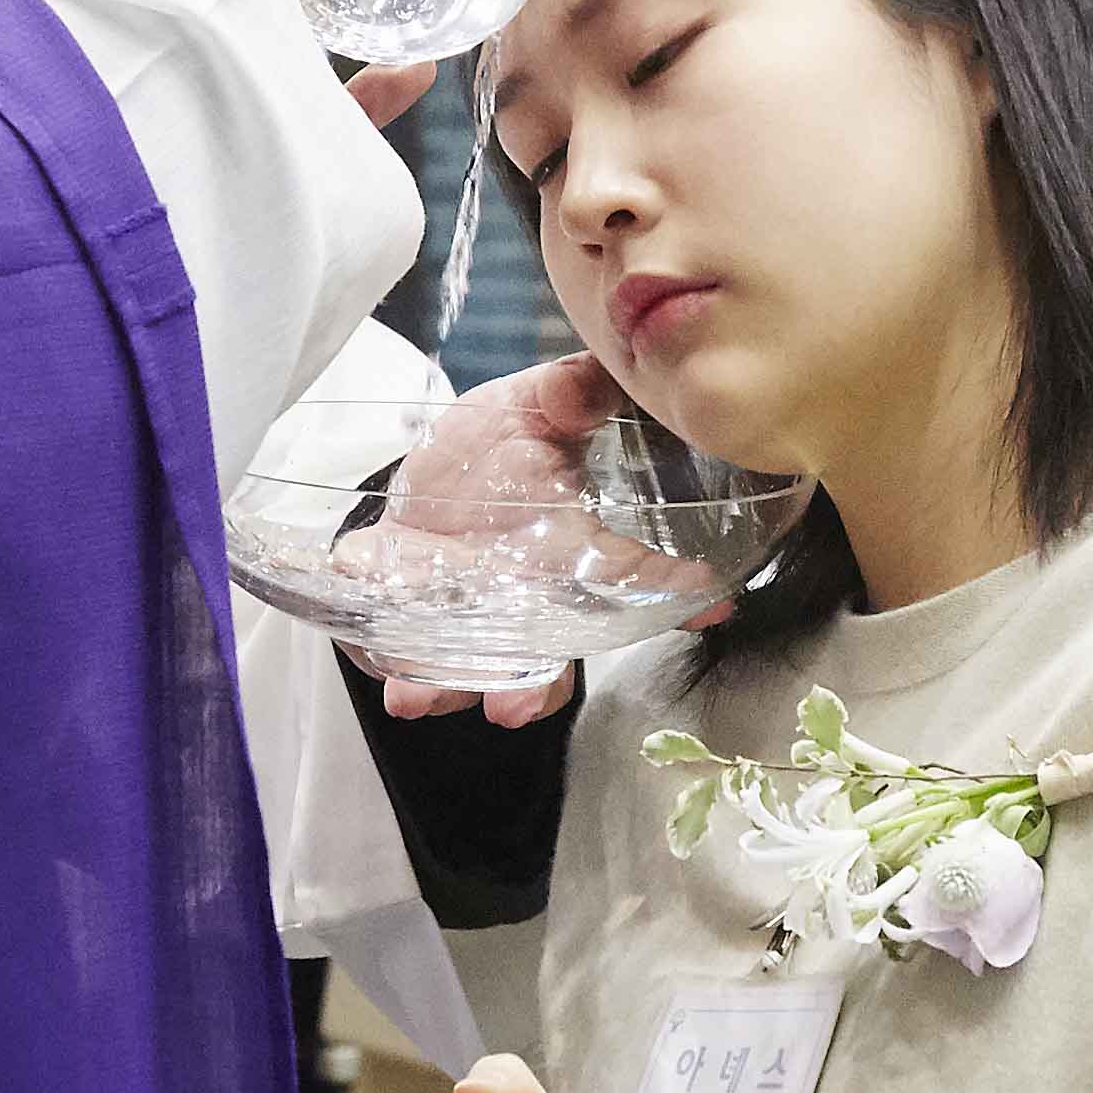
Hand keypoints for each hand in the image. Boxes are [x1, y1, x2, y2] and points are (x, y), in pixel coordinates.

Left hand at [352, 357, 729, 728]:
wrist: (429, 473)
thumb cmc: (496, 444)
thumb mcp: (536, 402)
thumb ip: (575, 392)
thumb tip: (588, 387)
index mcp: (576, 549)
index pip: (635, 574)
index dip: (674, 592)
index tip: (704, 602)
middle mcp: (533, 598)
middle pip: (550, 657)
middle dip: (535, 688)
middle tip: (514, 705)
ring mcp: (475, 615)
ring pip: (475, 670)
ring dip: (452, 687)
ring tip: (422, 698)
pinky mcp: (417, 617)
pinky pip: (408, 652)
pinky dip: (396, 666)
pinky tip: (388, 679)